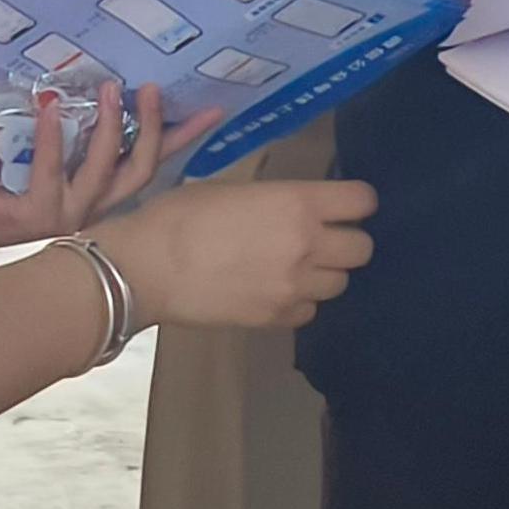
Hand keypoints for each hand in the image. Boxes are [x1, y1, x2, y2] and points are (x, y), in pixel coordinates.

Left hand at [0, 84, 218, 260]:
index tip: (215, 108)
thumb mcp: (39, 150)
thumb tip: (95, 81)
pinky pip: (51, 171)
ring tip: (108, 88)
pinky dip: (52, 136)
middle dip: (151, 127)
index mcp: (98, 192)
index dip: (184, 137)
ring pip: (103, 170)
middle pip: (140, 170)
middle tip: (150, 87)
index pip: (151, 163)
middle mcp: (90, 208)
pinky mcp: (33, 216)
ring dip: (108, 127)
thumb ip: (68, 129)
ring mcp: (65, 215)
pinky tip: (51, 106)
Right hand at [91, 177, 379, 329]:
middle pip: (362, 249)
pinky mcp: (276, 318)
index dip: (356, 202)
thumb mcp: (235, 190)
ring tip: (294, 267)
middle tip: (321, 238)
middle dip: (346, 241)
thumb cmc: (180, 216)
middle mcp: (307, 245)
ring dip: (323, 273)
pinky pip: (308, 311)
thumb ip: (277, 201)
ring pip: (339, 283)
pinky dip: (299, 302)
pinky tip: (274, 292)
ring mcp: (294, 287)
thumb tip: (296, 211)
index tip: (344, 205)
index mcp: (298, 203)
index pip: (363, 201)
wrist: (145, 268)